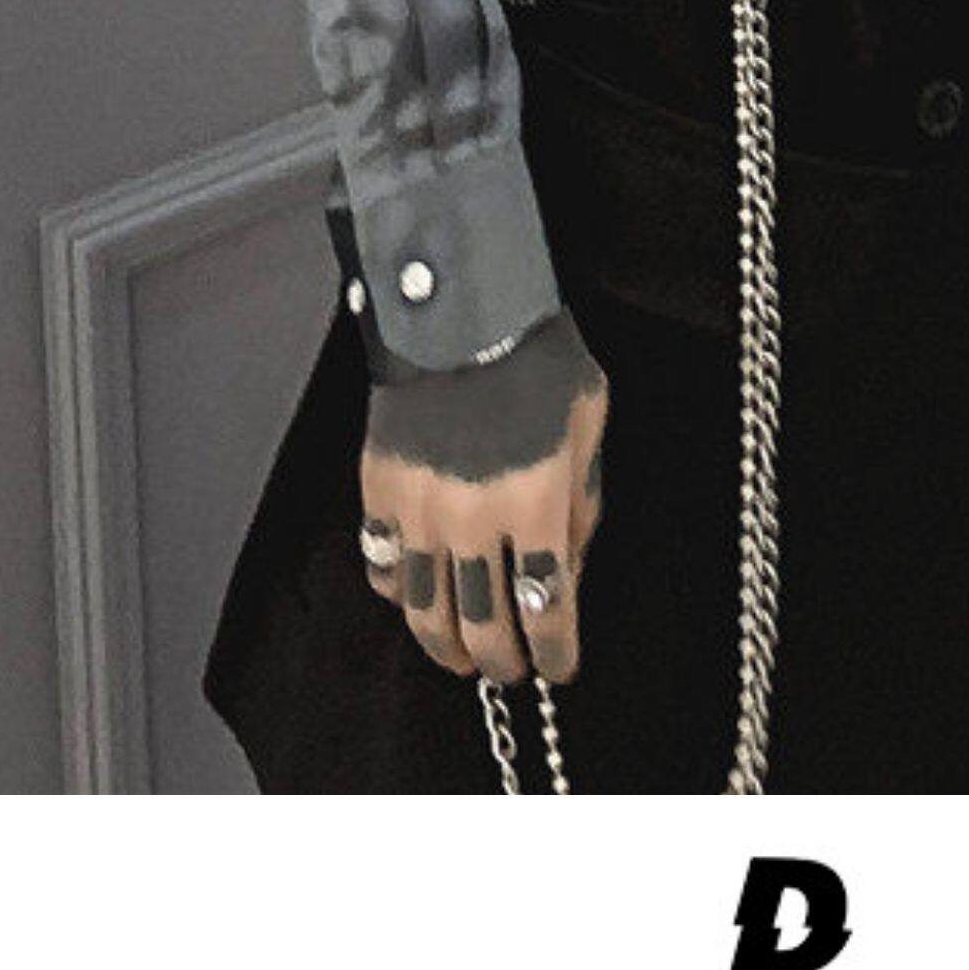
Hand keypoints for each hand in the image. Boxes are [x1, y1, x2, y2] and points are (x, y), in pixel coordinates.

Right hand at [356, 308, 607, 689]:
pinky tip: (415, 596)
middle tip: (512, 668)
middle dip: (505, 661)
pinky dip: (399, 593)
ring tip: (461, 656)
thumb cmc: (538, 353)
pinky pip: (384, 566)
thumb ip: (582, 501)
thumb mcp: (588, 421)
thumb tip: (569, 565)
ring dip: (447, 647)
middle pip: (486, 627)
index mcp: (538, 503)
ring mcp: (421, 509)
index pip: (549, 610)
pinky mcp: (380, 489)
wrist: (462, 301)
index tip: (561, 666)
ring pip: (427, 613)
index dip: (557, 652)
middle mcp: (476, 519)